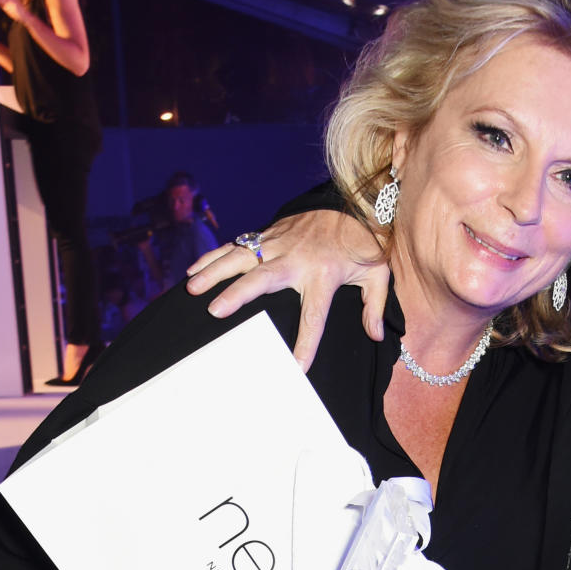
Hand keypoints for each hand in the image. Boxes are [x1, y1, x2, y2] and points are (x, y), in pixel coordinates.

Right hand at [186, 209, 390, 370]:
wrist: (355, 202)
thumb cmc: (365, 244)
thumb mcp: (378, 275)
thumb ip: (375, 306)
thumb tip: (374, 335)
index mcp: (323, 276)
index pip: (313, 317)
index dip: (305, 343)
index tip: (296, 367)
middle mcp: (297, 260)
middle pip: (262, 280)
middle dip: (237, 294)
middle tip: (215, 310)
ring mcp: (279, 244)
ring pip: (241, 258)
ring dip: (214, 272)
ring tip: (192, 288)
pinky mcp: (270, 233)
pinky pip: (237, 245)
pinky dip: (214, 255)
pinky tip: (193, 269)